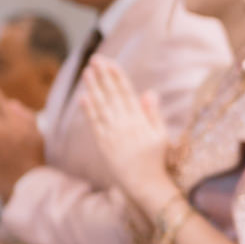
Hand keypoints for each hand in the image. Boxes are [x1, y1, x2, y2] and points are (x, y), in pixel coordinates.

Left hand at [80, 58, 170, 208]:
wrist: (144, 183)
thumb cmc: (156, 159)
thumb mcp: (161, 135)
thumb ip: (153, 113)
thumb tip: (149, 92)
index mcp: (139, 121)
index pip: (126, 93)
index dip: (118, 77)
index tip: (111, 63)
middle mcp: (124, 125)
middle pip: (112, 95)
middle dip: (103, 76)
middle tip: (96, 59)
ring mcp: (112, 134)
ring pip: (101, 106)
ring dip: (93, 88)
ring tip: (87, 72)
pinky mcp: (103, 144)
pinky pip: (94, 124)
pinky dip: (88, 110)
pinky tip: (83, 97)